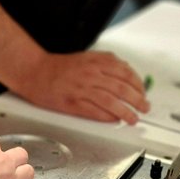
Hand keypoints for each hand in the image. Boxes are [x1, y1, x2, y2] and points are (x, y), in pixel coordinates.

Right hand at [16, 50, 148, 124]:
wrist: (35, 71)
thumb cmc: (60, 67)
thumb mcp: (88, 58)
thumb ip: (107, 64)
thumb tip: (127, 74)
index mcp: (96, 61)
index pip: (125, 73)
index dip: (138, 84)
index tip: (143, 92)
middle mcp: (90, 74)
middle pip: (121, 88)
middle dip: (137, 100)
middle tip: (144, 107)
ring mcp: (81, 88)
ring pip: (110, 101)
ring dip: (126, 111)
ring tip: (133, 118)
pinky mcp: (72, 102)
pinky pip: (94, 112)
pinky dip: (107, 117)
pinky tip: (114, 120)